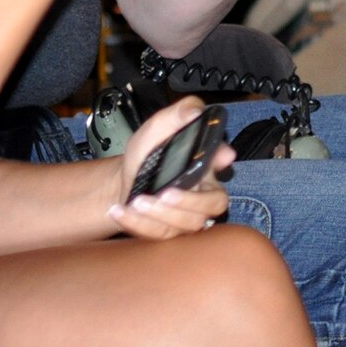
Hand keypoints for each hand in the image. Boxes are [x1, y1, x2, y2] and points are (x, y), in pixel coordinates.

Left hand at [108, 96, 232, 239]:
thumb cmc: (146, 154)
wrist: (123, 181)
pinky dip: (139, 225)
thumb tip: (194, 110)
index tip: (217, 158)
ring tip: (136, 201)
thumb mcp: (158, 127)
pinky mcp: (169, 232)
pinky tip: (121, 211)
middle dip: (188, 202)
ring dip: (160, 214)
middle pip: (212, 206)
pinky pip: (161, 235)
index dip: (220, 163)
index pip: (223, 165)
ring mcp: (188, 216)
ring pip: (188, 225)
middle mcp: (203, 193)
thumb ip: (178, 114)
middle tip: (162, 193)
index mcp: (206, 166)